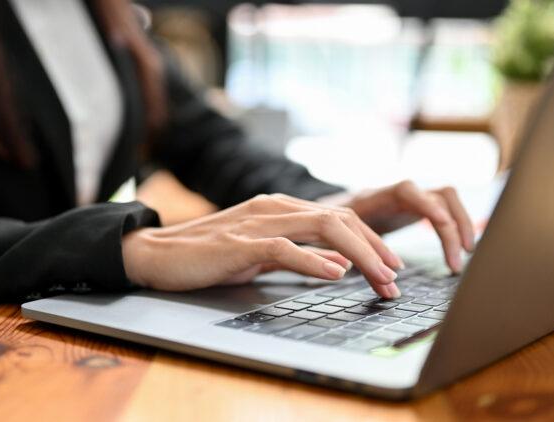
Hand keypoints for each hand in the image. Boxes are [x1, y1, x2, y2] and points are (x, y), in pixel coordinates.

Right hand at [122, 194, 403, 297]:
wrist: (157, 254)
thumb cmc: (208, 255)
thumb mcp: (263, 254)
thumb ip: (300, 255)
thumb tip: (338, 264)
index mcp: (280, 208)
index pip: (339, 217)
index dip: (371, 241)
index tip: (391, 267)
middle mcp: (274, 207)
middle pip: (340, 219)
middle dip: (375, 248)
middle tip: (395, 278)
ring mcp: (257, 222)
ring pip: (322, 227)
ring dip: (359, 255)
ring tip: (381, 279)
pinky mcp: (239, 243)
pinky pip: (284, 248)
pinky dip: (313, 261)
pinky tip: (336, 274)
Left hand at [320, 181, 474, 272]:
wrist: (324, 213)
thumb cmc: (324, 226)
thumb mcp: (326, 235)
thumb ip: (335, 246)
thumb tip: (345, 266)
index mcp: (371, 196)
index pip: (404, 191)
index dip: (424, 204)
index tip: (440, 223)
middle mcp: (394, 193)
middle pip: (437, 195)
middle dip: (452, 226)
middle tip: (455, 262)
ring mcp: (407, 198)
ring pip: (445, 200)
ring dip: (461, 225)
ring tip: (463, 257)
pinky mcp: (413, 207)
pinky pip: (442, 210)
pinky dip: (453, 228)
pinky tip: (455, 252)